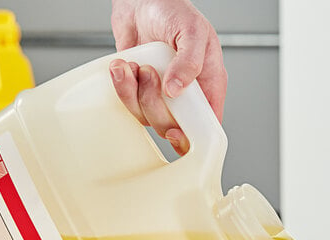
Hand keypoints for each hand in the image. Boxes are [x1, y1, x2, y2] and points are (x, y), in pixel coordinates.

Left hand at [110, 0, 226, 154]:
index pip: (206, 125)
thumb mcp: (191, 30)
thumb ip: (190, 61)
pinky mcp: (140, 91)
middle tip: (150, 74)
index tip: (174, 131)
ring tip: (135, 65)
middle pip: (171, 127)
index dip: (191, 137)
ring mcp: (161, 95)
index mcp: (207, 85)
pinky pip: (130, 104)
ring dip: (134, 92)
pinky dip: (122, 86)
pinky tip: (124, 66)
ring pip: (147, 117)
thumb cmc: (173, 8)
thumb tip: (177, 90)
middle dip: (154, 105)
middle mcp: (185, 94)